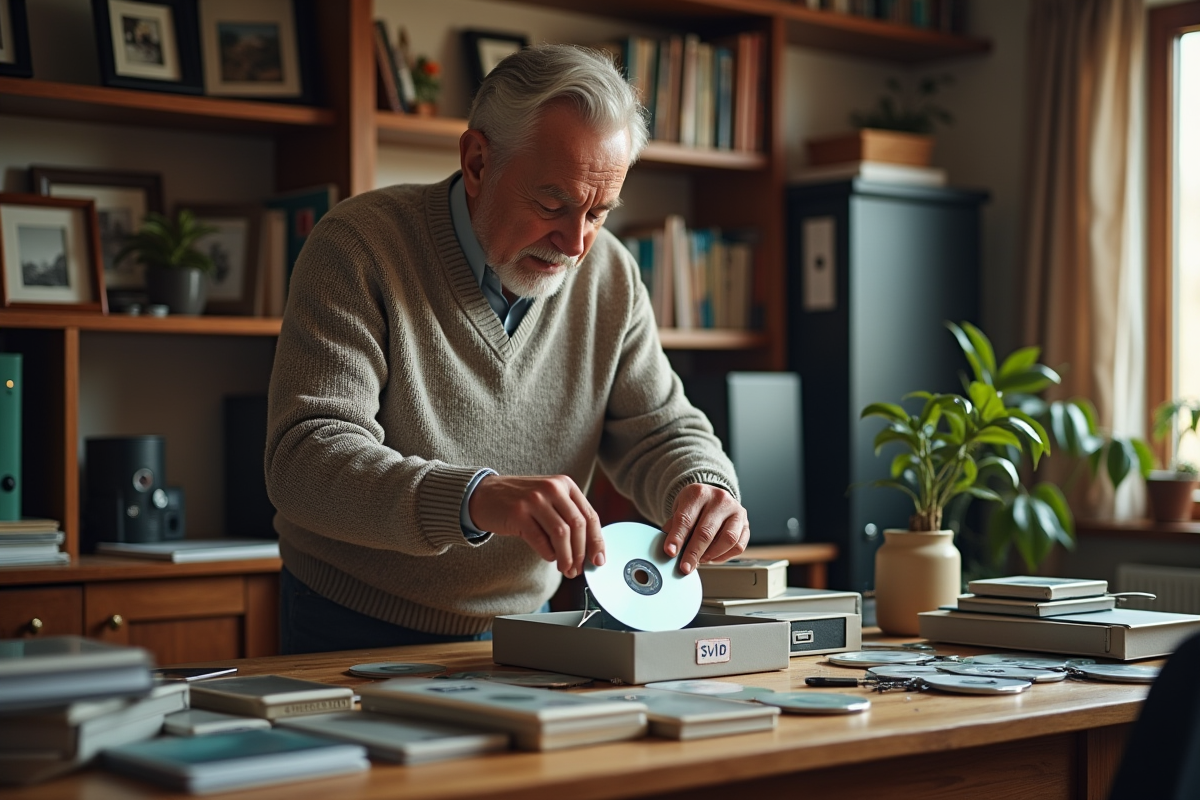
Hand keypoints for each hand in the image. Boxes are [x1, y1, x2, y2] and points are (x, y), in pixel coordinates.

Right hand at [468, 474, 604, 578]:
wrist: (483, 494)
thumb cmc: (520, 501)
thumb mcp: (548, 499)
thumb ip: (568, 516)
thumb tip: (589, 549)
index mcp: (564, 484)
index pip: (589, 515)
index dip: (596, 540)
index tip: (598, 559)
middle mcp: (551, 488)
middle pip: (577, 525)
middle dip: (581, 552)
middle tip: (578, 569)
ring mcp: (534, 499)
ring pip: (561, 534)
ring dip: (566, 556)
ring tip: (566, 568)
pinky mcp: (518, 513)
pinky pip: (540, 540)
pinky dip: (548, 553)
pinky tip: (549, 558)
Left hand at [662, 484, 748, 573]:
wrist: (713, 498)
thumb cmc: (694, 506)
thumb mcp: (679, 509)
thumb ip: (673, 529)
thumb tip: (669, 551)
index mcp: (698, 493)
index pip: (685, 519)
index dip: (677, 538)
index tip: (670, 552)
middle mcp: (720, 499)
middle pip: (706, 531)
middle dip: (693, 553)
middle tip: (685, 567)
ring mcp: (736, 511)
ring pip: (727, 539)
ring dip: (711, 555)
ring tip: (700, 561)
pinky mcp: (746, 524)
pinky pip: (738, 546)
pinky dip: (724, 556)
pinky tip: (712, 557)